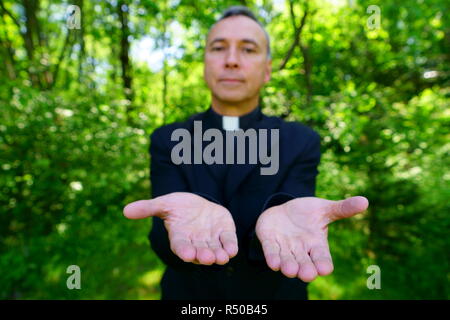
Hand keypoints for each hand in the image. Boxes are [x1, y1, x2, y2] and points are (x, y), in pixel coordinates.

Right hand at [123, 192, 237, 265]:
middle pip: (199, 252)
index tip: (187, 254)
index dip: (184, 250)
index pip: (181, 246)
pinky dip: (230, 247)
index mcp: (180, 237)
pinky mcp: (224, 234)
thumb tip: (125, 210)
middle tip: (206, 258)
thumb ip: (147, 208)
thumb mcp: (164, 204)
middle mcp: (196, 242)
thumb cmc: (178, 206)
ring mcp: (211, 239)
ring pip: (215, 251)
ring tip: (221, 258)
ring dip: (218, 255)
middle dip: (203, 255)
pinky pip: (228, 242)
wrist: (198, 204)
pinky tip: (232, 250)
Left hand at [255, 196, 368, 281]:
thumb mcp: (324, 208)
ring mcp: (284, 248)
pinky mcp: (269, 242)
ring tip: (290, 271)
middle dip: (305, 269)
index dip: (323, 264)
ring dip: (288, 266)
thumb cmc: (307, 214)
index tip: (325, 269)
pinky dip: (272, 257)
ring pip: (287, 260)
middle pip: (304, 263)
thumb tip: (365, 201)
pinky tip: (273, 263)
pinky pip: (271, 252)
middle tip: (307, 275)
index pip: (322, 257)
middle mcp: (301, 250)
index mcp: (316, 244)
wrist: (283, 211)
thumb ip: (342, 208)